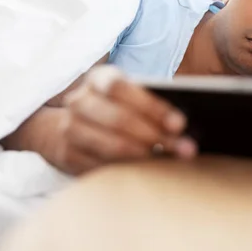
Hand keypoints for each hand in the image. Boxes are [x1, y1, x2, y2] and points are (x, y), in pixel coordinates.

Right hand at [15, 66, 197, 174]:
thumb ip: (152, 104)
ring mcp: (70, 128)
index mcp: (99, 78)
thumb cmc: (116, 107)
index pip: (121, 88)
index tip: (178, 124)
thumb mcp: (130, 96)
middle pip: (118, 119)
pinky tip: (147, 172)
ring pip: (110, 146)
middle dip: (154, 136)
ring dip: (144, 156)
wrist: (73, 125)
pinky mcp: (68, 155)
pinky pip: (101, 166)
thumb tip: (181, 126)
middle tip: (183, 149)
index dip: (151, 106)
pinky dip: (127, 170)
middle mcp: (80, 100)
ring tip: (169, 161)